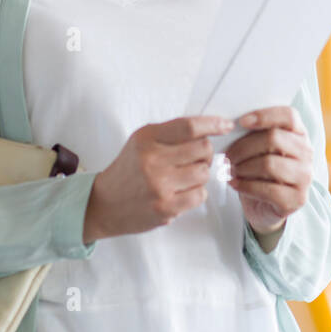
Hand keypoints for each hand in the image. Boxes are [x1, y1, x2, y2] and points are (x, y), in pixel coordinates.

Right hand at [84, 115, 232, 241]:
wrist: (104, 203)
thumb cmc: (129, 169)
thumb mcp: (142, 142)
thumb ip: (170, 134)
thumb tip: (208, 129)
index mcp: (147, 138)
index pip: (189, 126)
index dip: (212, 124)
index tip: (226, 125)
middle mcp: (152, 159)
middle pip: (202, 149)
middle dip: (206, 153)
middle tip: (197, 158)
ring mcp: (159, 185)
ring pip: (204, 173)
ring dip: (201, 174)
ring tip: (185, 177)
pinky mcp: (165, 207)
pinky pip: (200, 195)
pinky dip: (196, 193)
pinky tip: (182, 192)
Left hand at [224, 105, 312, 236]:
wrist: (266, 206)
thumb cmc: (259, 171)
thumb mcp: (258, 149)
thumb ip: (253, 134)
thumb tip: (230, 124)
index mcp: (299, 133)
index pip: (289, 115)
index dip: (265, 115)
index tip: (241, 121)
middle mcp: (306, 153)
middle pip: (274, 138)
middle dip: (244, 146)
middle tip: (228, 155)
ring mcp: (304, 177)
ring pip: (269, 164)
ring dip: (243, 167)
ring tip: (230, 170)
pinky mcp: (297, 199)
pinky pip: (267, 189)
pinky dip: (245, 185)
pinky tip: (234, 183)